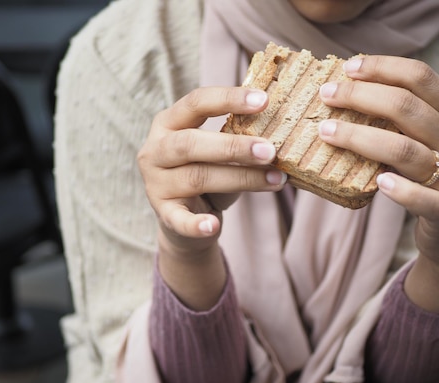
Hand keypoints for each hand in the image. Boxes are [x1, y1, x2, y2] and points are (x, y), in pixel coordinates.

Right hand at [138, 86, 285, 308]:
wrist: (185, 220)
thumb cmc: (208, 174)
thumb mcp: (218, 151)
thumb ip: (238, 139)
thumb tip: (283, 133)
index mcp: (168, 123)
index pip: (196, 103)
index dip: (229, 99)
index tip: (264, 100)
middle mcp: (155, 150)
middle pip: (191, 143)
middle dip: (234, 146)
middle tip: (270, 151)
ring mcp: (156, 183)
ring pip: (198, 177)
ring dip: (241, 179)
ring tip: (276, 181)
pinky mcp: (163, 214)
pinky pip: (179, 219)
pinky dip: (196, 224)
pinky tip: (213, 226)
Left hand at [317, 55, 438, 313]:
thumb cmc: (431, 177)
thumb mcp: (428, 140)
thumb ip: (402, 120)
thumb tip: (345, 92)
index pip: (421, 78)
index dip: (383, 68)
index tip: (348, 67)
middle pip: (407, 108)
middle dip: (361, 97)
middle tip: (326, 95)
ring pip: (406, 150)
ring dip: (361, 139)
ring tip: (327, 132)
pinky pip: (424, 200)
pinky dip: (401, 191)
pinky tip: (378, 181)